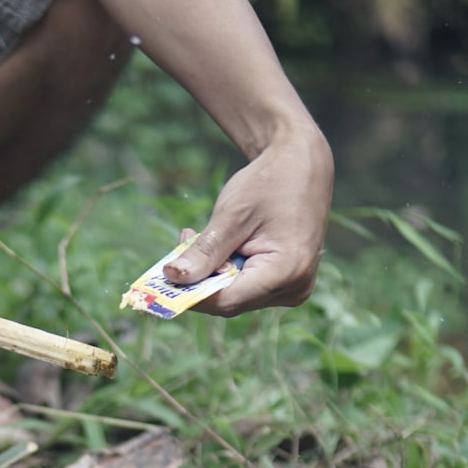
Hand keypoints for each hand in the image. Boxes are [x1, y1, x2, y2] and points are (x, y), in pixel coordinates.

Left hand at [162, 126, 333, 314]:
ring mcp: (292, 289)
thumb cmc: (270, 182)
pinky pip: (245, 287)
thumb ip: (204, 251)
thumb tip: (172, 278)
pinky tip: (220, 245)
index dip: (192, 294)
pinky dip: (225, 271)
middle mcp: (294, 287)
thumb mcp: (232, 215)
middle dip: (200, 280)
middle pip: (230, 300)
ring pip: (235, 296)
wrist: (303, 166)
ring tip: (198, 237)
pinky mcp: (285, 285)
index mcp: (287, 270)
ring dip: (211, 273)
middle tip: (180, 246)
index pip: (227, 299)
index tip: (164, 278)